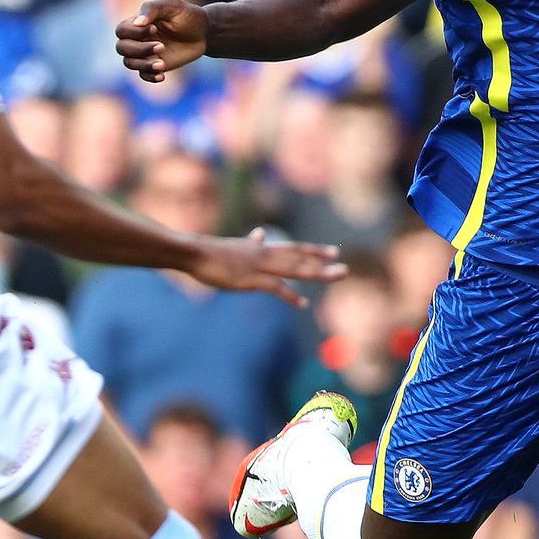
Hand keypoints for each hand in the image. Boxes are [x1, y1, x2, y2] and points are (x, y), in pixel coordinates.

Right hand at [116, 0, 210, 82]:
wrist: (204, 33)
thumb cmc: (187, 15)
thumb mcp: (171, 6)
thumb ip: (152, 9)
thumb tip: (137, 23)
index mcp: (138, 22)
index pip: (122, 31)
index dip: (134, 33)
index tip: (155, 29)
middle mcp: (138, 38)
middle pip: (122, 48)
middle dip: (139, 50)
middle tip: (161, 46)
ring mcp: (146, 53)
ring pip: (130, 63)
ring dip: (143, 64)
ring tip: (162, 64)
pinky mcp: (156, 65)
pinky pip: (144, 75)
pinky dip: (150, 76)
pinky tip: (162, 74)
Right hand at [186, 228, 346, 307]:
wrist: (193, 252)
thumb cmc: (209, 252)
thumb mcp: (236, 246)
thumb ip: (251, 243)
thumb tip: (261, 233)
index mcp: (261, 249)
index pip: (293, 248)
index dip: (314, 251)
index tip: (333, 251)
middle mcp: (265, 255)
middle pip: (300, 259)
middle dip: (323, 263)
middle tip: (344, 267)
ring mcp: (259, 266)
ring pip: (295, 269)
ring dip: (318, 273)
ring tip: (337, 276)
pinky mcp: (250, 279)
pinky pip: (276, 288)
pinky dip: (290, 296)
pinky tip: (302, 304)